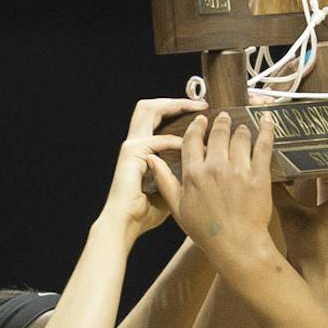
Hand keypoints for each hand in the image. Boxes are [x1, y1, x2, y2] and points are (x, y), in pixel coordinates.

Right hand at [103, 95, 205, 236]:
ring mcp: (132, 146)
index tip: (204, 115)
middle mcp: (135, 143)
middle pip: (151, 107)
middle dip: (178, 102)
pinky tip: (195, 146)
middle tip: (202, 106)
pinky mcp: (132, 153)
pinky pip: (159, 139)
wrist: (123, 225)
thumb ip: (177, 174)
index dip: (180, 111)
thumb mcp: (168, 192)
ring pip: (151, 110)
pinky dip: (177, 141)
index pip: (158, 118)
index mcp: (141, 150)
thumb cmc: (143, 215)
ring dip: (177, 108)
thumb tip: (203, 166)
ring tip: (200, 111)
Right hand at [146, 109, 276, 257]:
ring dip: (240, 128)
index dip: (197, 126)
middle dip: (221, 122)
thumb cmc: (206, 230)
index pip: (193, 139)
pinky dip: (266, 129)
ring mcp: (239, 169)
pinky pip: (263, 145)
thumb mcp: (178, 207)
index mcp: (194, 174)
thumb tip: (152, 160)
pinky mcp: (259, 174)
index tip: (201, 121)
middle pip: (218, 132)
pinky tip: (266, 119)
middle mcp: (215, 167)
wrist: (236, 244)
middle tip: (224, 118)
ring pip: (240, 136)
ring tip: (242, 127)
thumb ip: (165, 180)